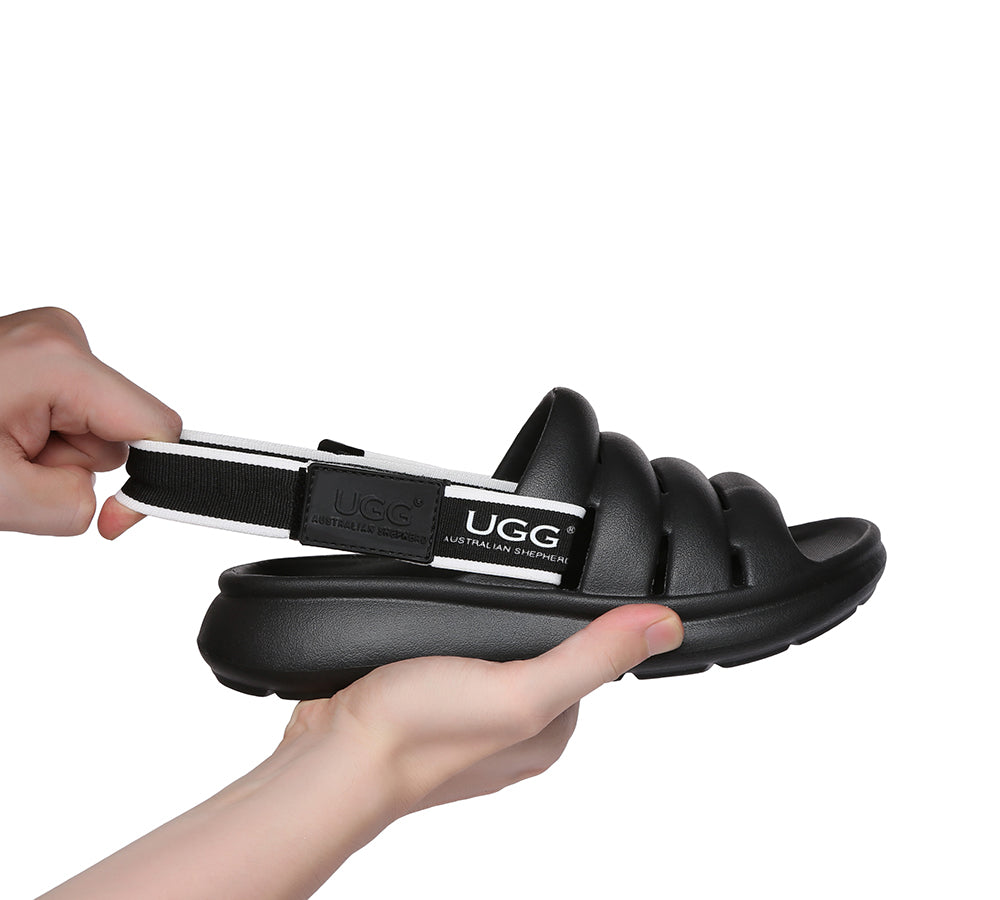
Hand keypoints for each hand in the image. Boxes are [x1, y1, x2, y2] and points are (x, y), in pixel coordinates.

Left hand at [0, 307, 180, 536]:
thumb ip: (71, 507)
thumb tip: (103, 508)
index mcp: (60, 361)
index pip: (157, 427)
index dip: (148, 483)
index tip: (113, 521)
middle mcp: (61, 336)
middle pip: (120, 431)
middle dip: (74, 464)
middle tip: (12, 469)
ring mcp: (47, 338)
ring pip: (93, 424)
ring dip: (51, 452)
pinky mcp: (37, 348)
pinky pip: (71, 408)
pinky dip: (41, 433)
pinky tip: (1, 432)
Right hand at [282, 603, 684, 814]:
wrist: (331, 752)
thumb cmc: (417, 734)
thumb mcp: (521, 689)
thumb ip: (591, 656)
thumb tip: (664, 626)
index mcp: (549, 734)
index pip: (588, 660)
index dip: (578, 622)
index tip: (558, 593)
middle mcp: (513, 731)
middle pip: (539, 651)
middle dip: (521, 621)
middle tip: (496, 602)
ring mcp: (467, 717)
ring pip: (493, 651)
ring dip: (480, 627)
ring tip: (461, 615)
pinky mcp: (427, 701)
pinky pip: (454, 656)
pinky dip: (447, 638)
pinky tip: (431, 633)